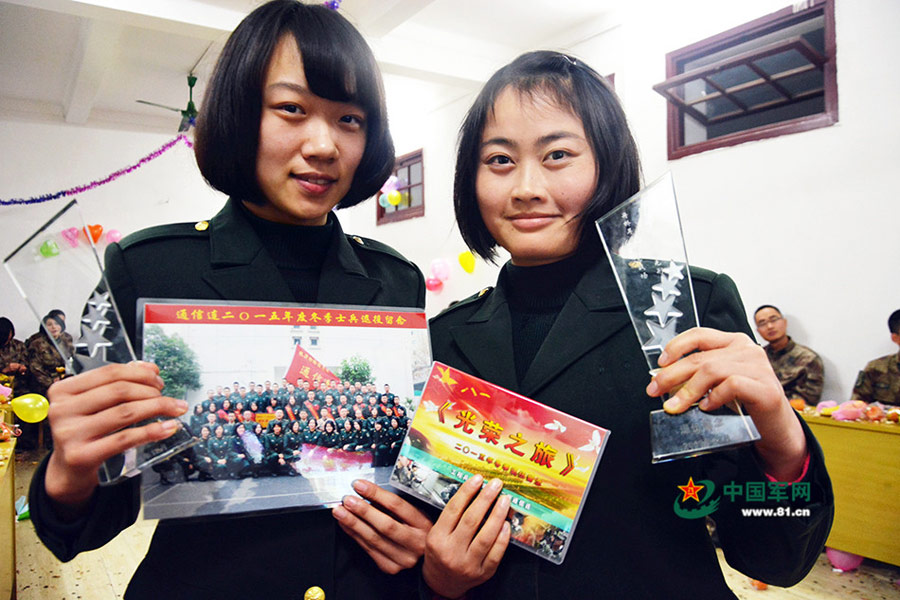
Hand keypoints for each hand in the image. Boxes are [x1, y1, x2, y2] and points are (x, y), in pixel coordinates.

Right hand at [44, 362, 187, 514]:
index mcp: (63, 390)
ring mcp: (69, 433)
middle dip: (151, 391)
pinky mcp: (81, 455)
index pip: (109, 373)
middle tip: (167, 397)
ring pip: (125, 413)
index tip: (158, 379)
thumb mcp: (93, 403)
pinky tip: (167, 428)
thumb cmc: (83, 430)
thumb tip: (149, 368)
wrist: (68, 468)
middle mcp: (62, 409)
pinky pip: (124, 438)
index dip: (140, 373)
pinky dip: (151, 431)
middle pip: (119, 391)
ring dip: (157, 408)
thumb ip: (117, 383)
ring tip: (175, 409)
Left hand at [332, 478, 431, 573]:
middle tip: (347, 500)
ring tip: (340, 511)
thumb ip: (392, 506)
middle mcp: (415, 543)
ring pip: (374, 539)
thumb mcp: (413, 514)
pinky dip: (354, 535)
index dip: (376, 494)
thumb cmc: (416, 531)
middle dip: (363, 511)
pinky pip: (368, 549)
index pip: (397, 506)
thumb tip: (366, 492)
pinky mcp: (390, 567)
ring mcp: (403, 558)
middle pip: (385, 524)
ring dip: (353, 523)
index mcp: (423, 524)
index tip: (360, 485)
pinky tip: (345, 524)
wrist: (422, 558)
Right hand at [423, 475, 510, 598]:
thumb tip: (474, 492)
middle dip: (485, 499)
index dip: (467, 492)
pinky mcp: (482, 573)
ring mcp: (468, 564)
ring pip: (486, 537)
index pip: (453, 510)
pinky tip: (506, 524)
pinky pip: (495, 554)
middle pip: (471, 520)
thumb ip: (451, 517)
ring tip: (504, 500)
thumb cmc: (440, 553)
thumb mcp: (436, 534)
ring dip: (497, 515)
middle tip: (495, 485)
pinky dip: (502, 538)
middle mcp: (451, 552)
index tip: (477, 479)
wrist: (441, 583)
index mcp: (437, 539)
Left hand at [646, 327, 806, 479]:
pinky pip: (731, 386)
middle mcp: (747, 350)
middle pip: (700, 357)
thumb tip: (665, 381)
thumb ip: (698, 376)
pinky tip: (706, 407)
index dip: (676, 347)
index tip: (660, 363)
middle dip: (671, 375)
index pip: (699, 334)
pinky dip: (713, 397)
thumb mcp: (718, 383)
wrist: (776, 427)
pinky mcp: (766, 388)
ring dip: (688, 390)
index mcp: (734, 342)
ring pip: (712, 370)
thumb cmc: (745, 402)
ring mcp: (759, 367)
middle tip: (655, 390)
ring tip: (676, 405)